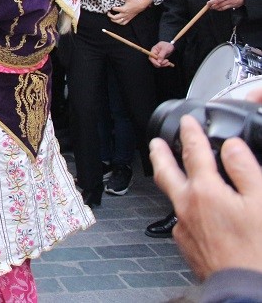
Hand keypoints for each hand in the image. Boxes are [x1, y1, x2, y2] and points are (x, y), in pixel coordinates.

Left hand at [107, 0, 151, 25]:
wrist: (141, 5)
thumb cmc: (134, 2)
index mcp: (124, 9)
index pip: (115, 9)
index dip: (112, 8)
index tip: (110, 7)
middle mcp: (124, 14)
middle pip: (115, 17)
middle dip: (110, 16)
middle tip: (108, 13)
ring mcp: (127, 17)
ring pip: (119, 22)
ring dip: (114, 21)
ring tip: (111, 18)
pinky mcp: (129, 19)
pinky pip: (124, 23)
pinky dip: (120, 23)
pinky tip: (118, 21)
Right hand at [149, 41, 176, 67]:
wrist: (171, 45)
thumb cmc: (167, 45)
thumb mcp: (165, 49)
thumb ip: (161, 55)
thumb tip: (159, 62)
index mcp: (153, 51)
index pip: (151, 57)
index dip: (154, 62)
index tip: (159, 64)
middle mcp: (154, 55)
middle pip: (154, 62)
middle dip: (160, 63)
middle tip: (166, 61)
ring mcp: (157, 58)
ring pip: (158, 64)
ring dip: (163, 64)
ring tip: (168, 62)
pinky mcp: (161, 60)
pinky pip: (161, 64)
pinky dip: (165, 64)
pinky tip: (168, 63)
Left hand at [151, 115, 261, 279]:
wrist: (247, 290)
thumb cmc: (258, 250)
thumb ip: (245, 170)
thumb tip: (232, 146)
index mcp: (205, 192)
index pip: (194, 152)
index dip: (191, 133)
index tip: (188, 121)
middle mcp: (187, 208)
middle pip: (166, 173)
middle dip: (160, 153)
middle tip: (156, 142)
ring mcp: (185, 228)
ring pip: (171, 196)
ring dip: (170, 179)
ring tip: (170, 171)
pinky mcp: (188, 246)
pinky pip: (180, 219)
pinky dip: (183, 207)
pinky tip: (190, 209)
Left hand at [207, 0, 243, 11]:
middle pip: (218, 0)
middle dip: (211, 2)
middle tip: (208, 3)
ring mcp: (231, 1)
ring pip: (220, 5)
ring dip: (214, 7)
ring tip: (210, 7)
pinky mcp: (232, 5)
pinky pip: (224, 8)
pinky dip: (219, 9)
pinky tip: (216, 8)